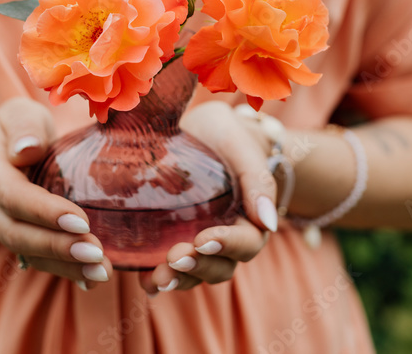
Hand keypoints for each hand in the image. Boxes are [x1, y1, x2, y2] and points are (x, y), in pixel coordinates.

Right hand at [0, 98, 112, 289]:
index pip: (13, 196)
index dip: (44, 211)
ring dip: (64, 266)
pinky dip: (63, 271)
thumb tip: (29, 148)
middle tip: (97, 254)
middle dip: (57, 247)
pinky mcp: (14, 238)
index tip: (82, 221)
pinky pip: (35, 259)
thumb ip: (23, 126)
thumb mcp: (18, 114)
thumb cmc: (14, 128)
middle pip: (17, 233)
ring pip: (26, 252)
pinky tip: (91, 278)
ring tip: (101, 272)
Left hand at [139, 101, 277, 295]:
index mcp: (250, 219)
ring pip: (195, 273)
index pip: (246, 242)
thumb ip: (258, 180)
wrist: (201, 130)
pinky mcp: (172, 240)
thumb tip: (269, 221)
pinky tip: (143, 280)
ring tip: (156, 279)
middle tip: (175, 258)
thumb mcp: (242, 147)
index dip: (226, 244)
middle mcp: (226, 238)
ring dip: (178, 278)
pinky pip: (168, 267)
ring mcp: (198, 243)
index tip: (203, 239)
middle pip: (220, 267)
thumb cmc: (227, 136)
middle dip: (198, 267)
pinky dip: (156, 278)